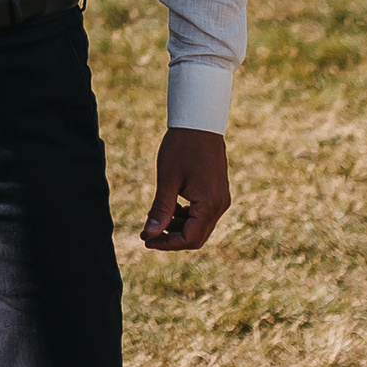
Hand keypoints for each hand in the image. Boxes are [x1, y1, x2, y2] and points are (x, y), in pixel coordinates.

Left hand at [141, 128, 229, 251]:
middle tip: (147, 233)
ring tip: (155, 219)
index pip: (189, 239)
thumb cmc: (182, 147)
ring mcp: (221, 199)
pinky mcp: (217, 193)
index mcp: (209, 204)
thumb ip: (160, 209)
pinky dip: (186, 216)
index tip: (146, 239)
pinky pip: (202, 214)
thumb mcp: (167, 179)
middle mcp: (220, 206)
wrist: (200, 123)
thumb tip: (149, 234)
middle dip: (171, 238)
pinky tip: (169, 207)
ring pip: (199, 226)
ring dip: (177, 227)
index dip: (166, 244)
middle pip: (196, 236)